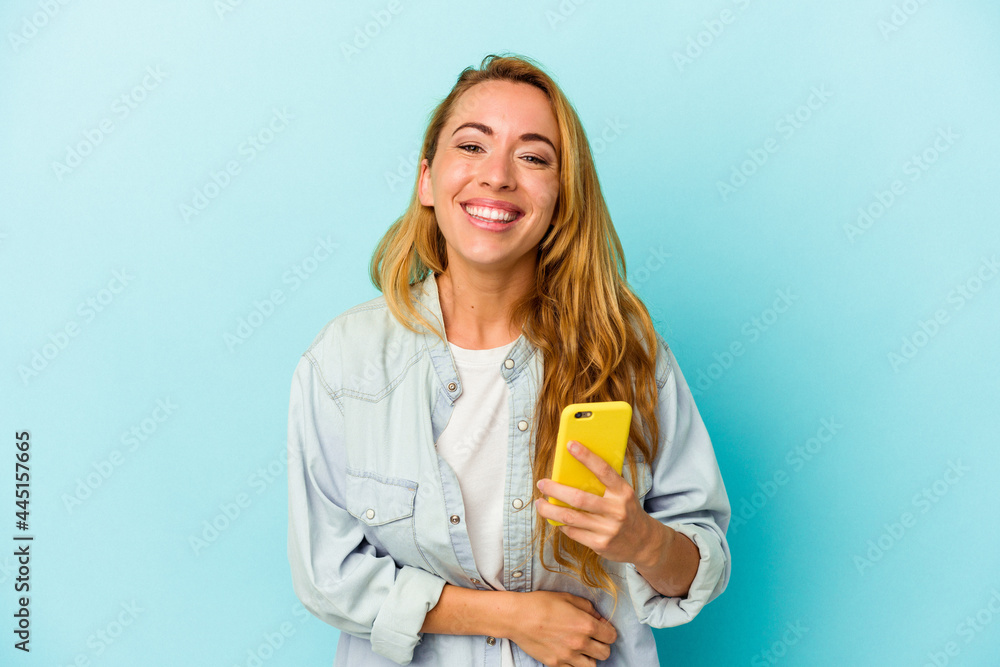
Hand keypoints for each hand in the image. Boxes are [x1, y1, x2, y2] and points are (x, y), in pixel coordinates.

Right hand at [506, 590, 616, 666]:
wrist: (517, 617)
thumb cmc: (541, 604)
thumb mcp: (567, 597)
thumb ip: (587, 607)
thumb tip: (598, 617)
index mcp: (585, 625)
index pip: (611, 636)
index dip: (609, 631)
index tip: (602, 628)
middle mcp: (579, 643)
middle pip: (605, 653)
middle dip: (602, 645)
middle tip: (594, 639)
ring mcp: (567, 656)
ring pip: (591, 666)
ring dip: (590, 658)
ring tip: (582, 649)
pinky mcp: (555, 664)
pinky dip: (574, 664)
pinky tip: (569, 654)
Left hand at [535, 440, 652, 565]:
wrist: (644, 542)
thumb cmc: (627, 511)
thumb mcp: (623, 494)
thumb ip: (604, 484)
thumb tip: (573, 470)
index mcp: (623, 492)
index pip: (604, 470)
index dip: (586, 456)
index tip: (570, 445)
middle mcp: (616, 510)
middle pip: (578, 498)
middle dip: (555, 489)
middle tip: (542, 483)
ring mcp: (608, 529)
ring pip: (570, 517)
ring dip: (550, 509)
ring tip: (540, 503)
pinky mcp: (600, 544)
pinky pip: (573, 532)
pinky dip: (562, 525)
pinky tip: (556, 519)